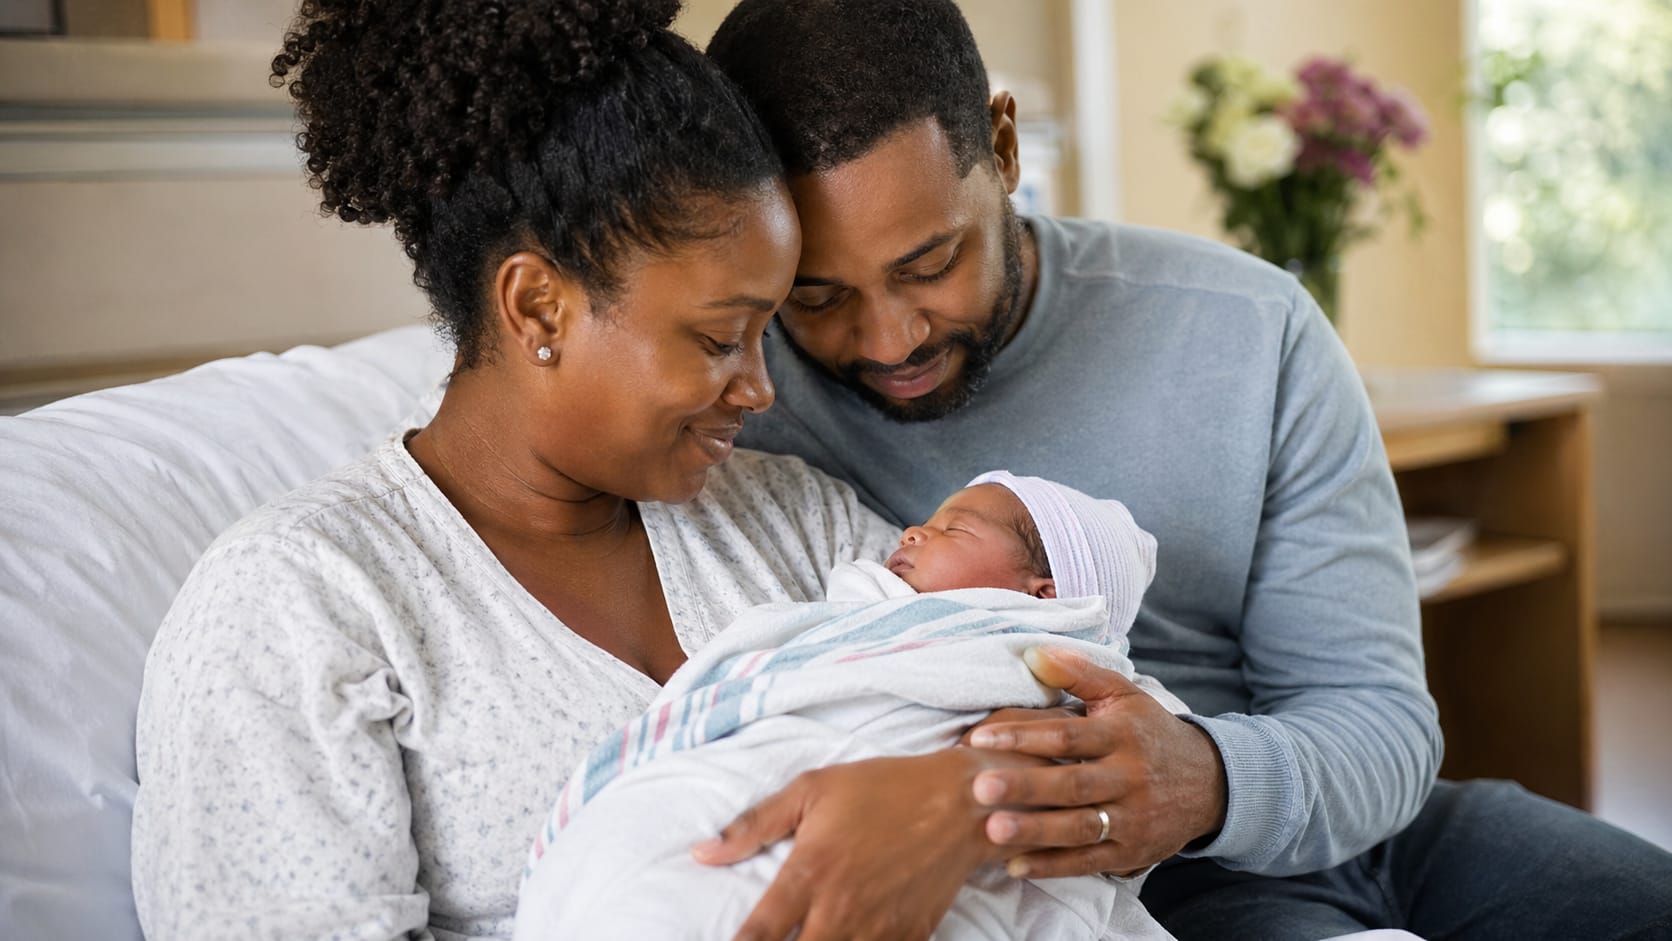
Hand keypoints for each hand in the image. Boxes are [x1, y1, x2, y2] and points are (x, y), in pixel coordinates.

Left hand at [690, 748, 1047, 940]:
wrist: (961, 801)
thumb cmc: (882, 789)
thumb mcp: (811, 789)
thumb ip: (753, 824)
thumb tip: (702, 853)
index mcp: (810, 873)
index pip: (760, 934)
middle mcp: (841, 909)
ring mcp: (878, 930)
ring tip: (809, 940)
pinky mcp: (910, 938)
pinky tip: (848, 940)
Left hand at [966, 646, 1227, 877]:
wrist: (1210, 783)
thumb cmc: (1149, 732)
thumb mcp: (1123, 695)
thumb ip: (1078, 674)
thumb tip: (1033, 653)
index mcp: (1122, 736)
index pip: (1068, 736)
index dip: (1024, 737)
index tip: (980, 739)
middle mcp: (1129, 778)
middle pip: (1072, 784)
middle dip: (1025, 787)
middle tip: (979, 787)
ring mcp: (1132, 819)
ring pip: (1080, 827)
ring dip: (1035, 831)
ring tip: (991, 831)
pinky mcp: (1132, 852)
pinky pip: (1089, 861)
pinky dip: (1052, 866)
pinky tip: (1013, 866)